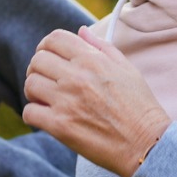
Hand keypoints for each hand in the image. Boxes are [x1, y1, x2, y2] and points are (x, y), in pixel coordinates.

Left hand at [22, 26, 171, 176]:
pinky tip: (47, 117)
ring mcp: (66, 101)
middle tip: (47, 81)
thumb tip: (80, 31)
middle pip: (38, 60)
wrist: (147, 144)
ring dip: (35, 91)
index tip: (49, 58)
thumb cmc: (140, 107)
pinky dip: (34, 115)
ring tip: (46, 99)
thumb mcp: (127, 69)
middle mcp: (76, 76)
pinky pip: (29, 112)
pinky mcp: (60, 126)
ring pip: (30, 84)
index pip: (53, 39)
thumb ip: (102, 47)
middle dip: (39, 69)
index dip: (46, 46)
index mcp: (92, 59)